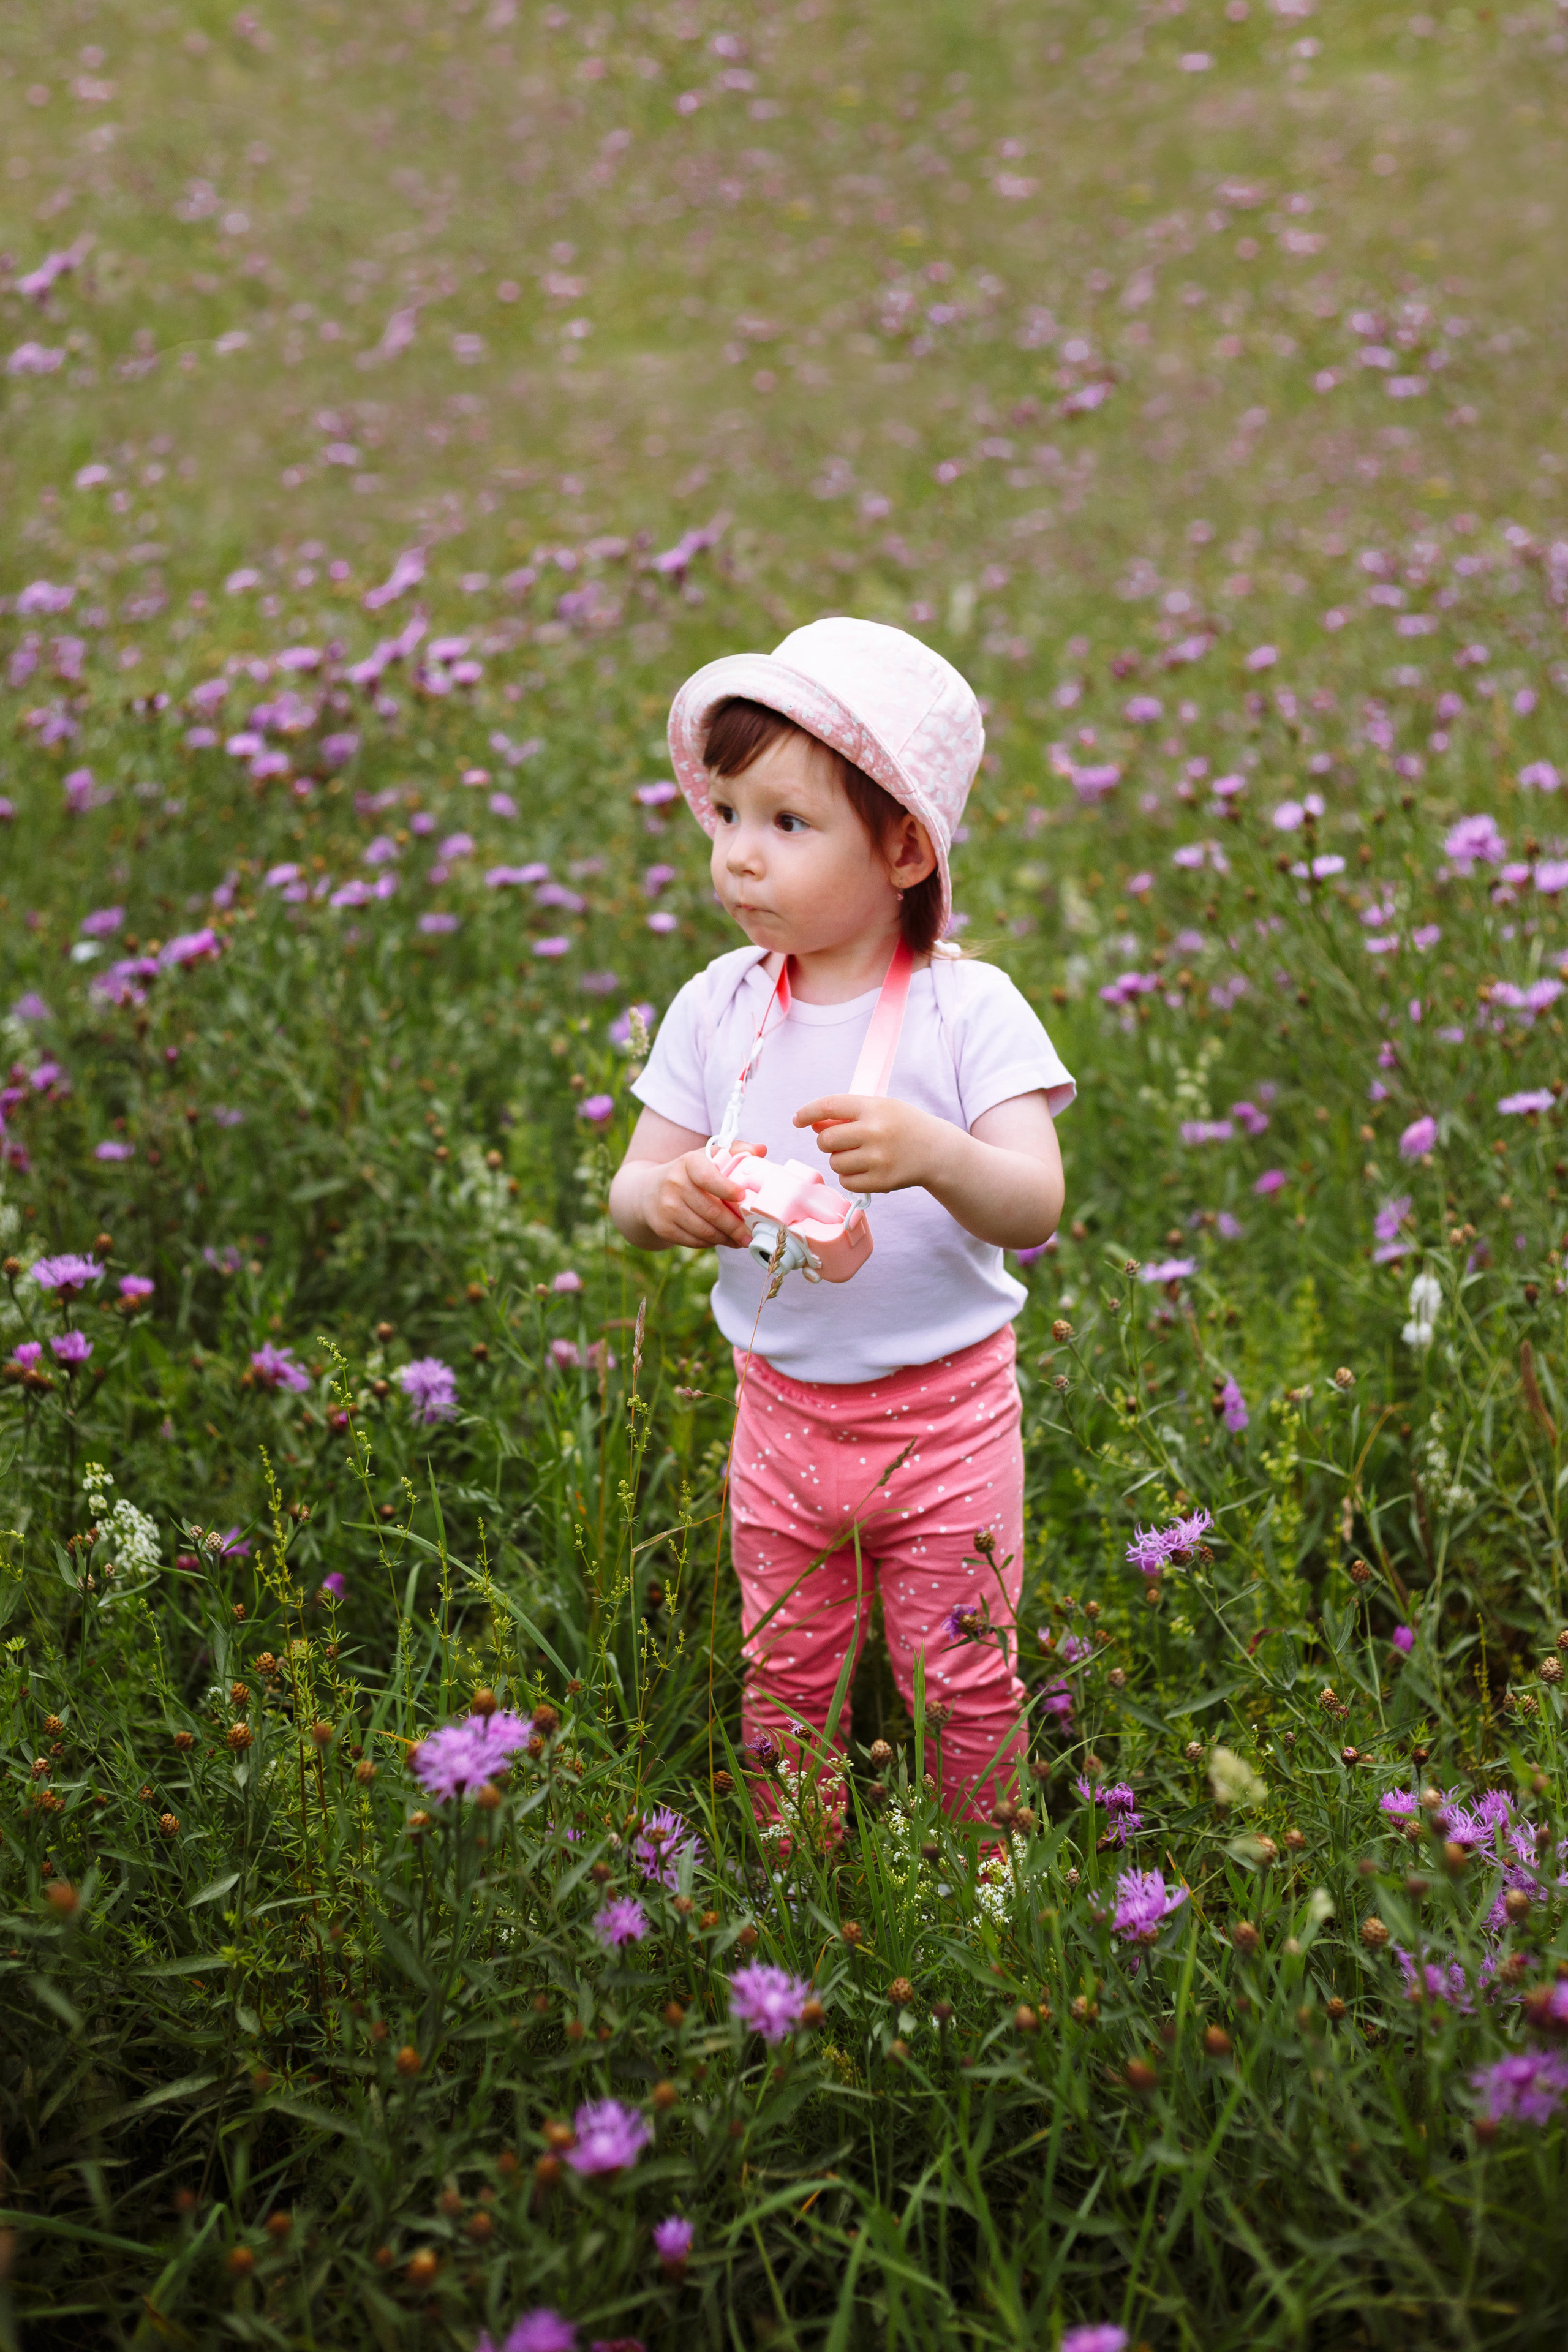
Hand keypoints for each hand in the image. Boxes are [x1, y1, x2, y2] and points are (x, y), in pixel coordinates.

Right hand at [640, 1142, 764, 1248]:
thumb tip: (762, 1149)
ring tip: (740, 1240)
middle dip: (735, 1226)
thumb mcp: (705, 1157)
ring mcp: (666, 1207)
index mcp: (688, 1163)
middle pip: (711, 1211)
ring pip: (705, 1230)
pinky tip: (720, 1240)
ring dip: (726, 1238)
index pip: (708, 1177)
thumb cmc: (687, 1174)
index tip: (744, 1197)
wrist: (646, 1192)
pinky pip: (694, 1241)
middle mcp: (674, 1184)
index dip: (727, 1188)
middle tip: (750, 1234)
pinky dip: (711, 1243)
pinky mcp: (663, 1227)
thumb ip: (734, 1151)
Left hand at [792, 1094, 946, 1194]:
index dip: (808, 1112)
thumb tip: (812, 1124)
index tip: (797, 1119)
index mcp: (873, 1108)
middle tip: (841, 1142)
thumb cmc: (903, 1126)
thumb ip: (847, 1115)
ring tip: (860, 1156)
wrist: (937, 1151)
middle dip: (827, 1142)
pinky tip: (866, 1169)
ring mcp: (878, 1158)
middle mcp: (875, 1132)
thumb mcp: (880, 1109)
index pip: (829, 1106)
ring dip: (840, 1160)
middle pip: (826, 1140)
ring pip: (835, 1162)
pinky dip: (850, 1177)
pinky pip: (846, 1181)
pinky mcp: (881, 1181)